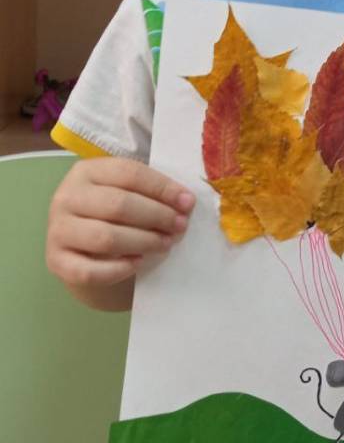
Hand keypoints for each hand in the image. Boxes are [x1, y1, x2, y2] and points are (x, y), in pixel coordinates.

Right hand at [46, 157, 195, 304]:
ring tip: (166, 244)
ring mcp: (57, 229)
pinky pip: (90, 270)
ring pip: (105, 237)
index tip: (187, 202)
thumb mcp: (128, 192)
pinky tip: (139, 263)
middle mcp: (67, 197)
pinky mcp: (56, 261)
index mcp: (86, 171)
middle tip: (179, 226)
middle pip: (118, 204)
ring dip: (143, 241)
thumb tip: (185, 203)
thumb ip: (152, 193)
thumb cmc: (113, 213)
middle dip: (156, 216)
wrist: (82, 246)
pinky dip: (119, 269)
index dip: (162, 187)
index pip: (129, 173)